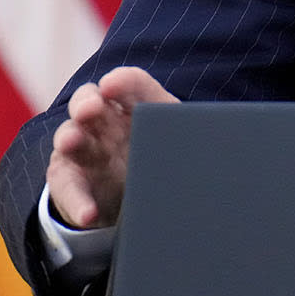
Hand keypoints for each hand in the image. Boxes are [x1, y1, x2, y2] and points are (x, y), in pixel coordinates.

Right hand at [45, 66, 177, 229]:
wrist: (139, 197)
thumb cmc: (160, 157)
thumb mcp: (178, 143)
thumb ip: (192, 137)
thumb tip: (228, 141)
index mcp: (134, 105)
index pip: (130, 85)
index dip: (123, 82)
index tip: (114, 85)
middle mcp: (104, 121)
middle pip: (89, 101)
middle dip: (87, 101)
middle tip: (91, 108)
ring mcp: (83, 149)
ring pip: (69, 136)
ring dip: (69, 137)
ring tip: (70, 142)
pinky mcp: (71, 181)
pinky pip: (66, 188)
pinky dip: (76, 201)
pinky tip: (88, 213)